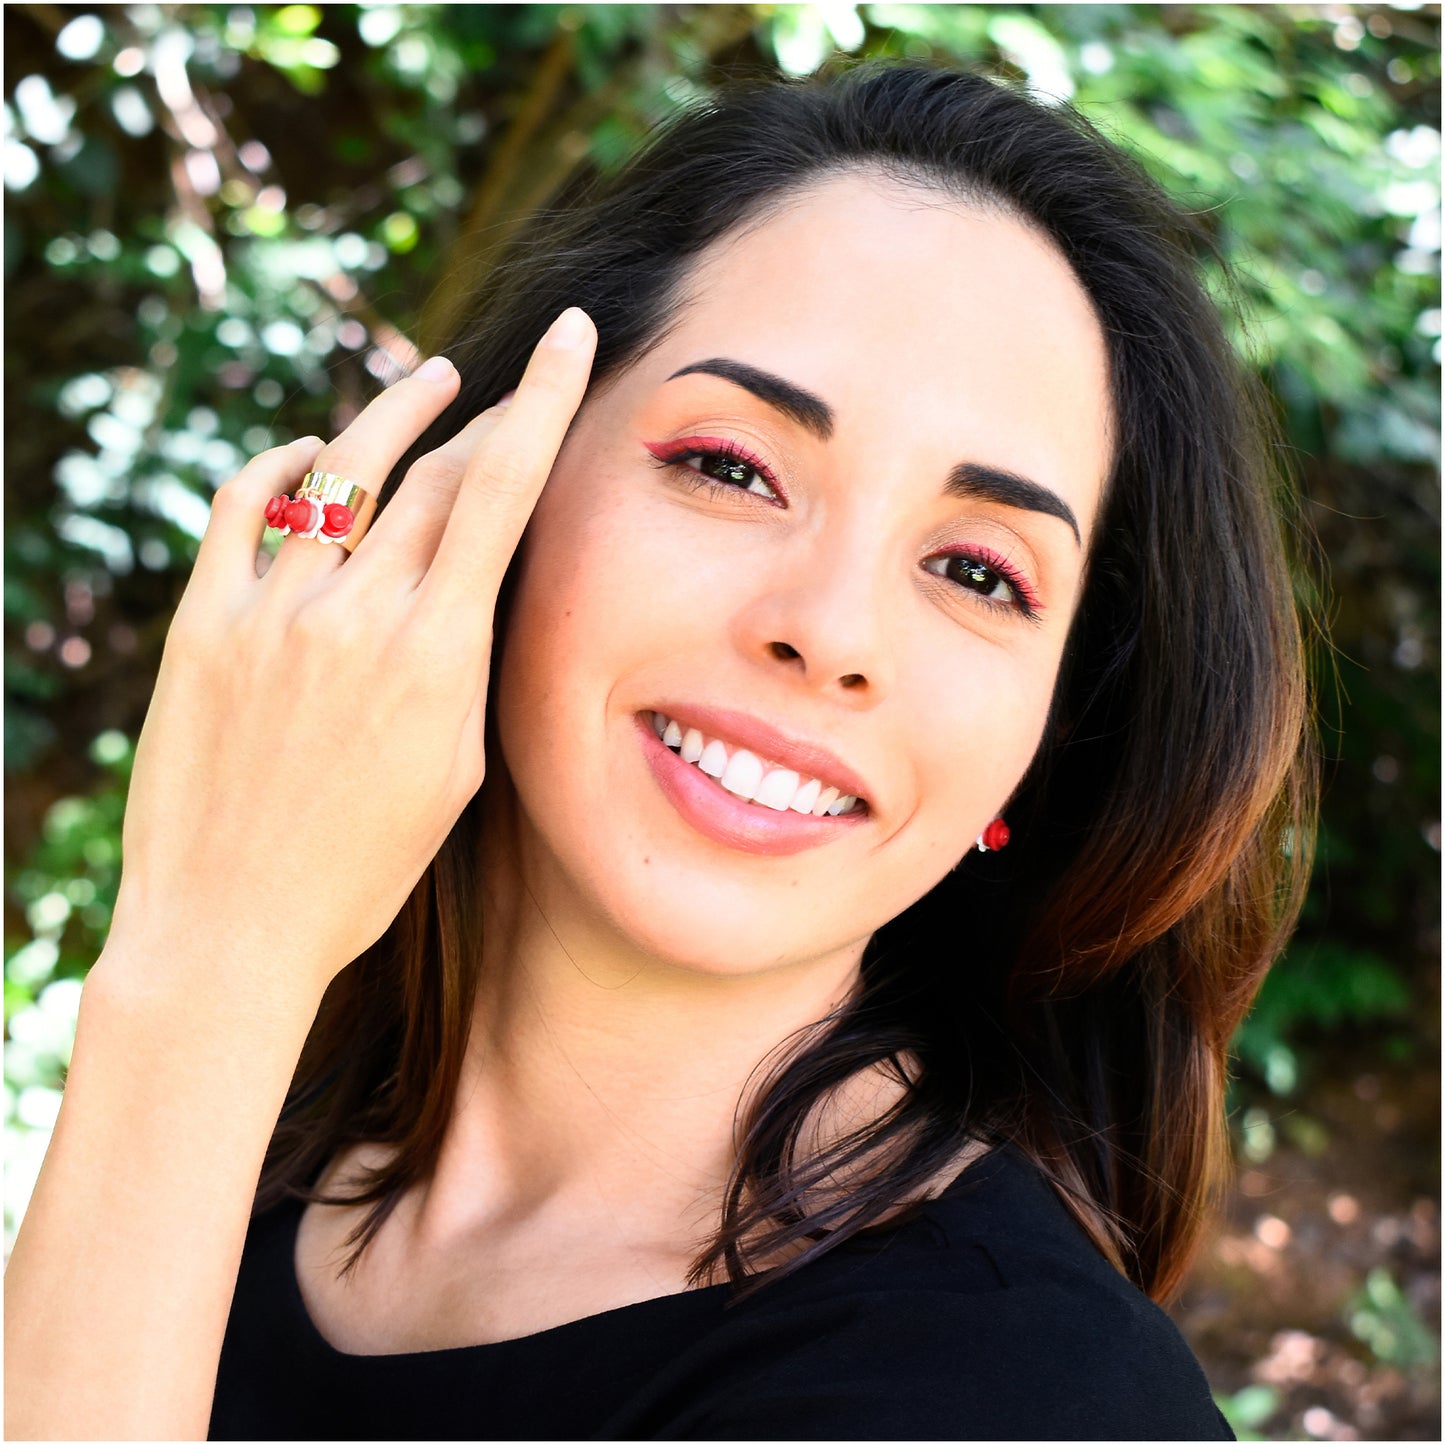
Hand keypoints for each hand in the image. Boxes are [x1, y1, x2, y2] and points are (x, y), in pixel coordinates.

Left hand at [103, 306, 596, 1011]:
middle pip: (431, 473)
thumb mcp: (457, 769)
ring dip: (393, 416)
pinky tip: (311, 451)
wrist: (233, 926)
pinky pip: (244, 507)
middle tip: (510, 392)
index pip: (499, 492)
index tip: (571, 335)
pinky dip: (282, 464)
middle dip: (483, 420)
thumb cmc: (364, 867)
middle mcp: (357, 615)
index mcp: (436, 654)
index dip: (543, 400)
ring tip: (430, 383)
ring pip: (341, 470)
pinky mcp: (203, 624)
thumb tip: (464, 580)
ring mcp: (272, 613)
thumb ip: (463, 660)